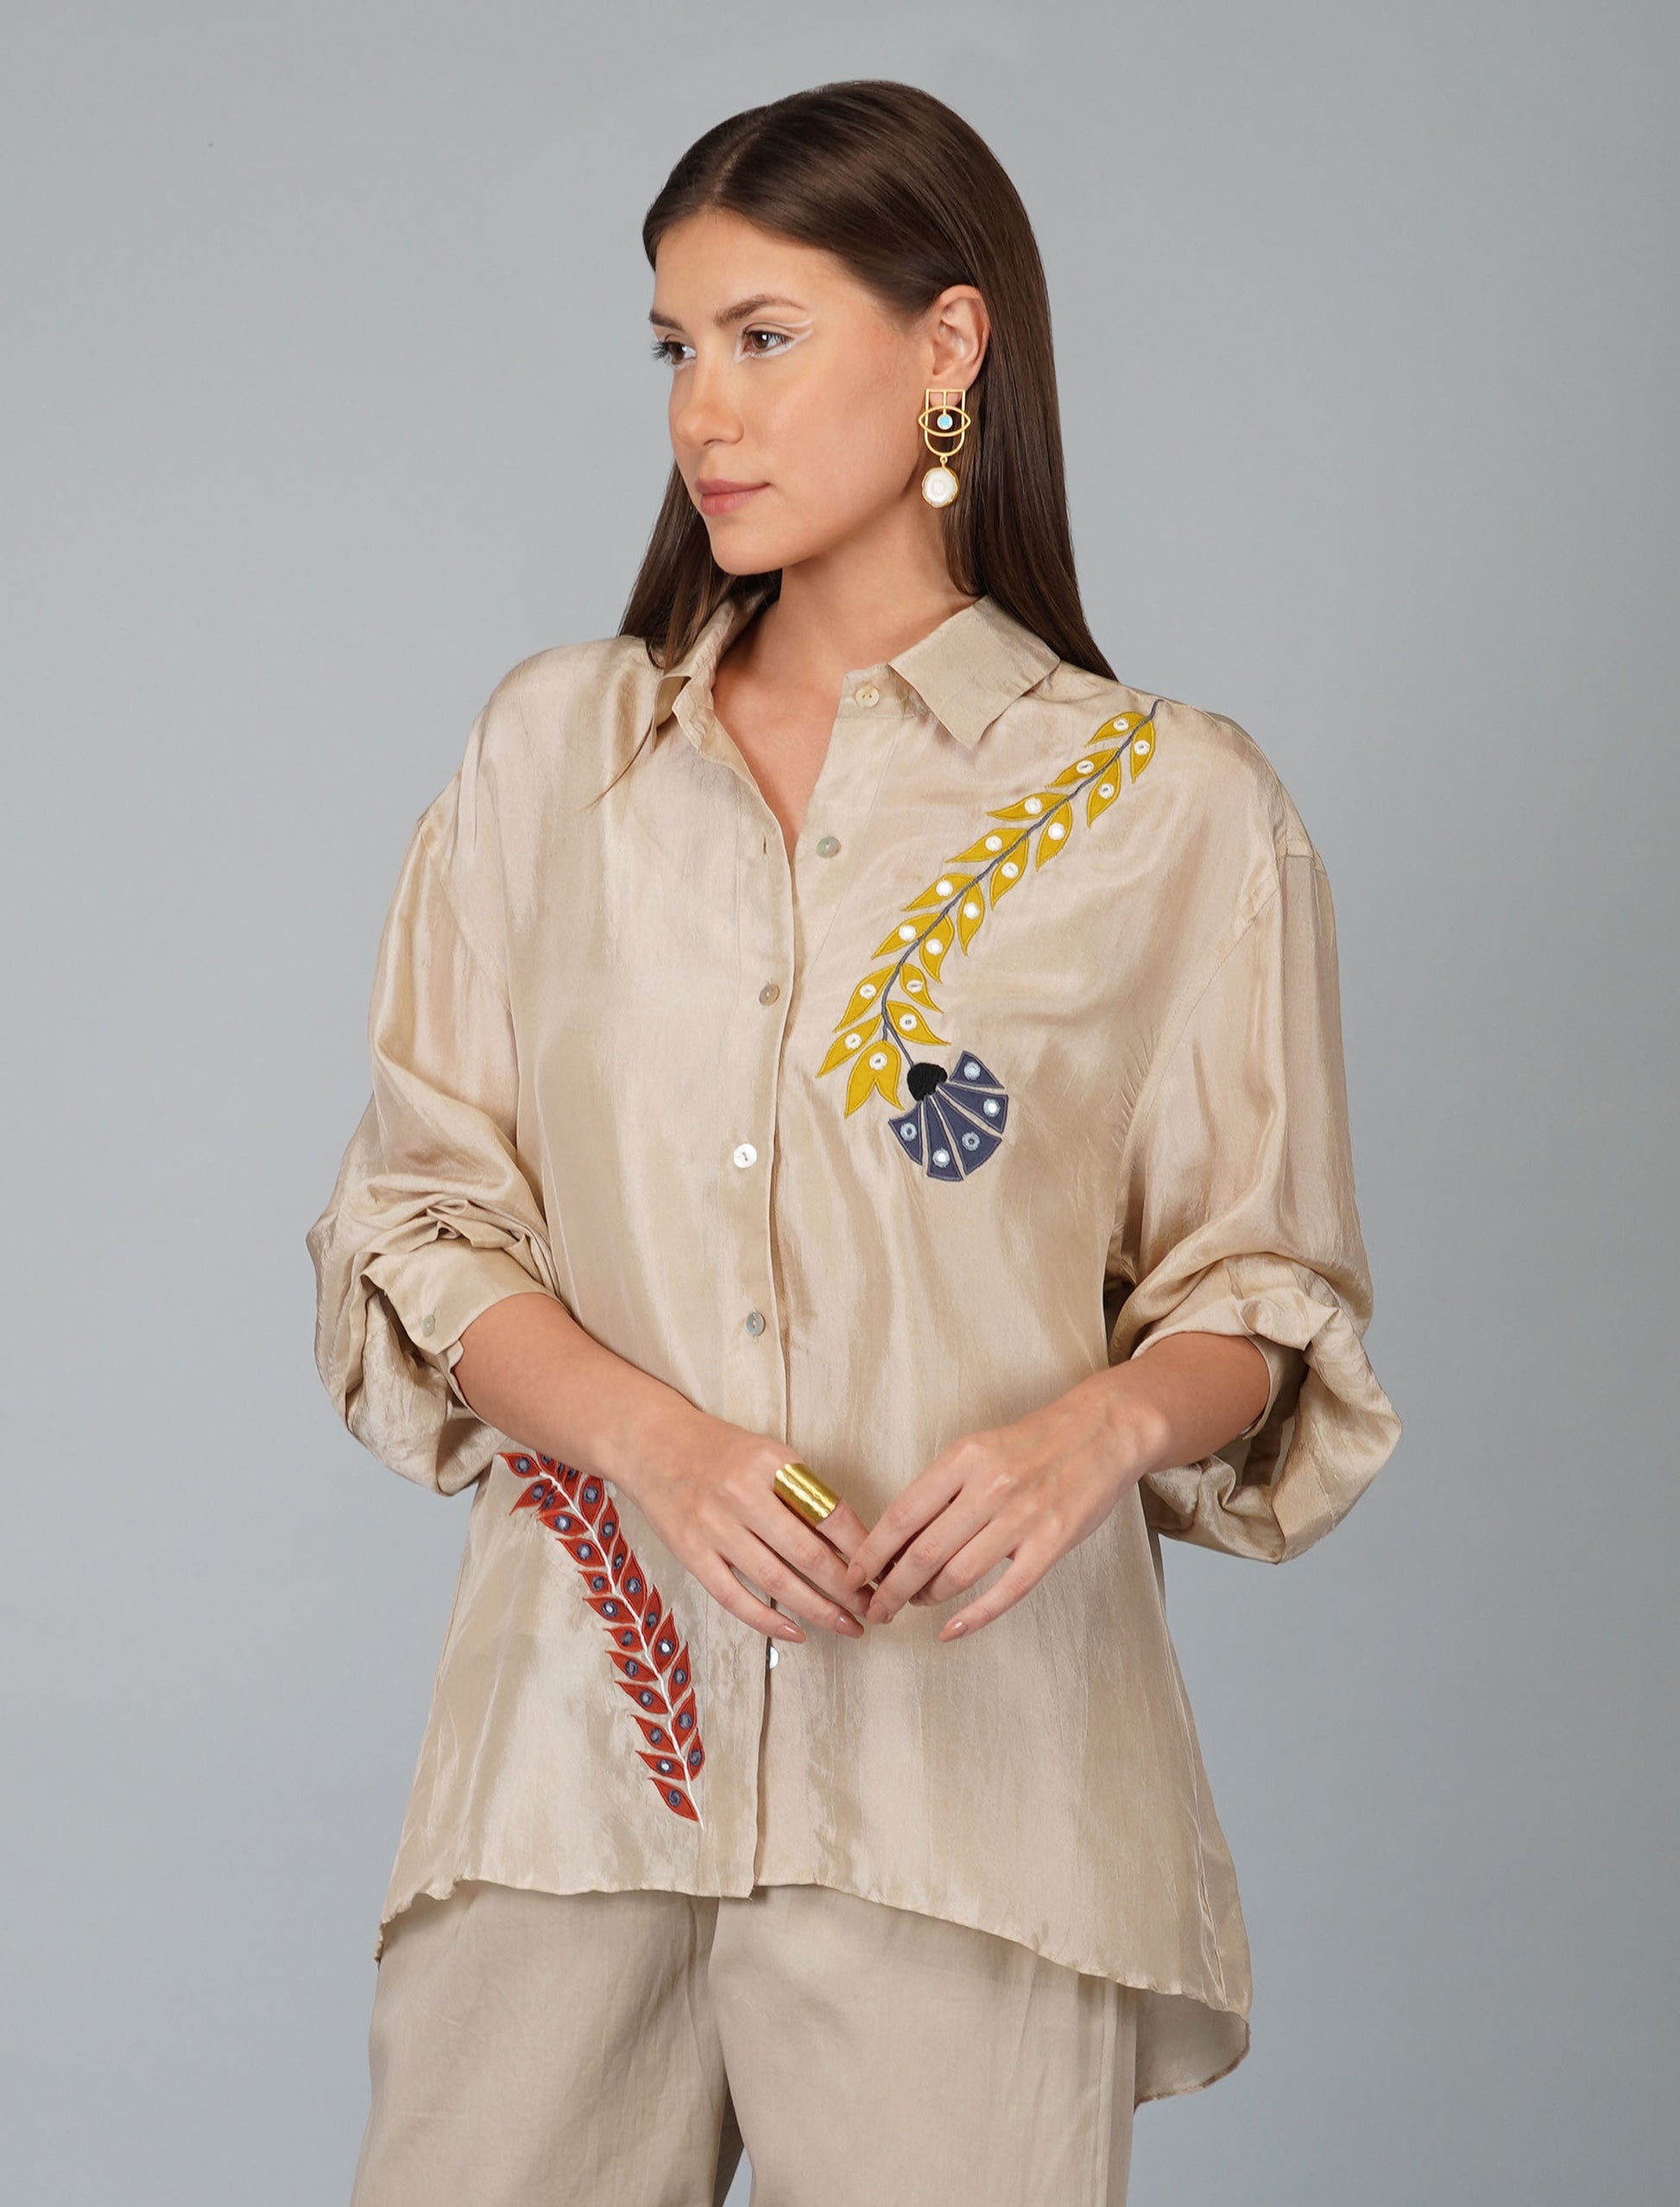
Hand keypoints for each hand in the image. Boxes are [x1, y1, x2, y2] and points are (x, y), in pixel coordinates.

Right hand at [615, 1401, 872, 1643]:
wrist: (652, 1444)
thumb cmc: (720, 1451)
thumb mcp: (768, 1454)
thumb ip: (803, 1492)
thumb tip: (850, 1542)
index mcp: (770, 1464)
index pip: (828, 1513)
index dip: (861, 1548)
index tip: (882, 1569)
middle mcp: (742, 1494)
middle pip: (806, 1553)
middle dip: (847, 1587)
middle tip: (874, 1607)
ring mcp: (713, 1526)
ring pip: (775, 1580)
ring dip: (817, 1609)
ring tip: (847, 1625)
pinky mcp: (690, 1552)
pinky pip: (734, 1596)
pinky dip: (767, 1619)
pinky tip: (796, 1632)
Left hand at [842, 1335, 1270, 1640]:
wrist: (1102, 1431)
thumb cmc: (1034, 1443)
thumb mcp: (978, 1449)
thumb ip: (942, 1488)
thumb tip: (897, 1537)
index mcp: (963, 1459)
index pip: (901, 1515)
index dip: (872, 1553)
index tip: (853, 1576)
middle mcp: (989, 1487)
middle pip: (922, 1552)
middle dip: (890, 1588)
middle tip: (875, 1607)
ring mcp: (1023, 1516)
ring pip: (957, 1574)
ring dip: (926, 1598)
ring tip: (912, 1606)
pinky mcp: (1052, 1542)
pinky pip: (1006, 1590)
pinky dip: (973, 1616)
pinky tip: (951, 1629)